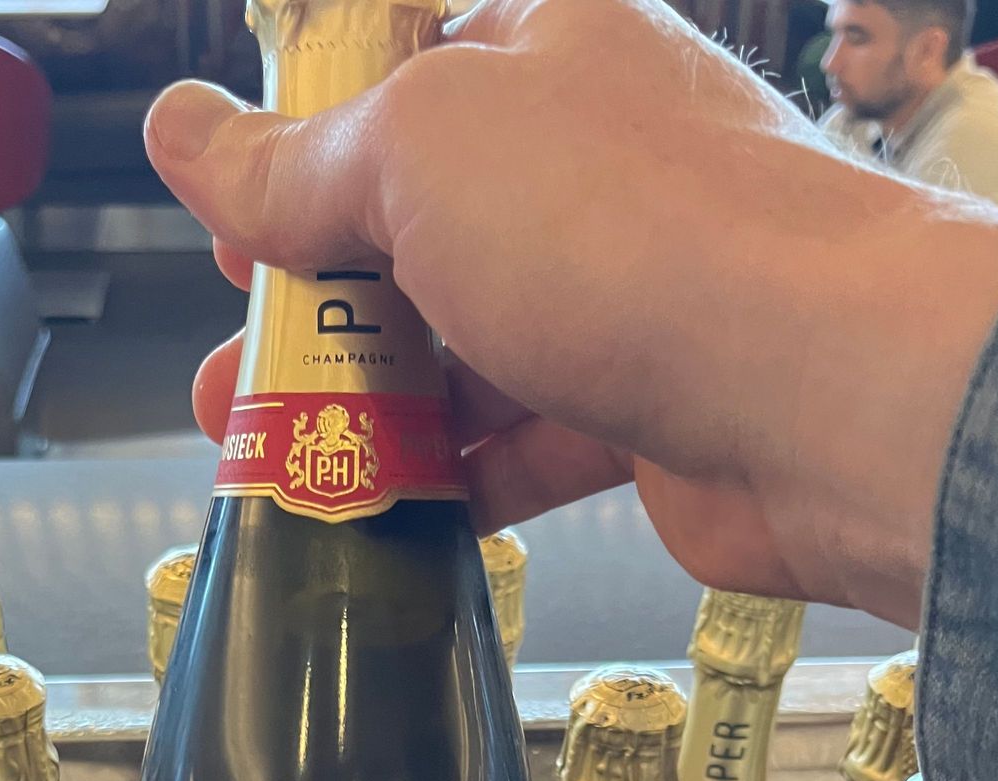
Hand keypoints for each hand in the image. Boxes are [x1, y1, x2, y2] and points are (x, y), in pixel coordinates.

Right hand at [145, 0, 997, 624]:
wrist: (819, 391)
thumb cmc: (627, 228)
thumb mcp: (419, 157)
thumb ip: (295, 162)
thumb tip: (178, 129)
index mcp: (545, 49)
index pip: (402, 79)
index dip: (302, 153)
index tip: (230, 231)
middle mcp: (590, 161)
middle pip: (418, 230)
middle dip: (310, 306)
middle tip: (231, 370)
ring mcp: (624, 292)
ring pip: (464, 346)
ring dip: (362, 407)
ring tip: (271, 462)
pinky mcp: (646, 412)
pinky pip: (523, 442)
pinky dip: (450, 476)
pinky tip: (379, 513)